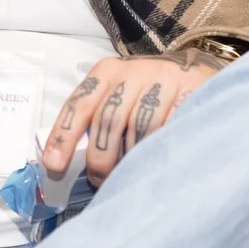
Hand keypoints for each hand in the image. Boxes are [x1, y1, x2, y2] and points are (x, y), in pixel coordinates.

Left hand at [40, 51, 224, 188]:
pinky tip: (159, 160)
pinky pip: (174, 126)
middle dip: (100, 158)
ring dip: (132, 159)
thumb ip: (95, 119)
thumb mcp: (116, 94)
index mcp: (106, 72)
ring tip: (130, 175)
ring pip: (142, 128)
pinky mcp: (193, 88)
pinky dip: (164, 147)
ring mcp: (165, 78)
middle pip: (109, 120)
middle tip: (99, 181)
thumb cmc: (145, 90)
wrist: (192, 66)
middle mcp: (133, 71)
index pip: (79, 105)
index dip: (63, 137)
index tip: (54, 166)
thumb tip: (65, 161)